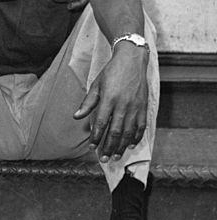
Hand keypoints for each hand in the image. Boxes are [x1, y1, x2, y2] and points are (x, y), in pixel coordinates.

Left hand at [73, 41, 148, 161]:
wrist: (132, 60)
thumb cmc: (111, 72)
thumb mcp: (96, 85)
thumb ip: (87, 103)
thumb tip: (76, 117)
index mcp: (109, 100)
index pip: (101, 124)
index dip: (96, 138)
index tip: (91, 148)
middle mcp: (123, 105)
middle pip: (115, 132)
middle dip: (108, 147)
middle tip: (103, 159)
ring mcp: (136, 107)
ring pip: (129, 132)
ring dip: (121, 146)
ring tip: (115, 156)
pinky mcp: (144, 106)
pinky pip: (141, 126)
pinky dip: (136, 137)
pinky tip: (131, 145)